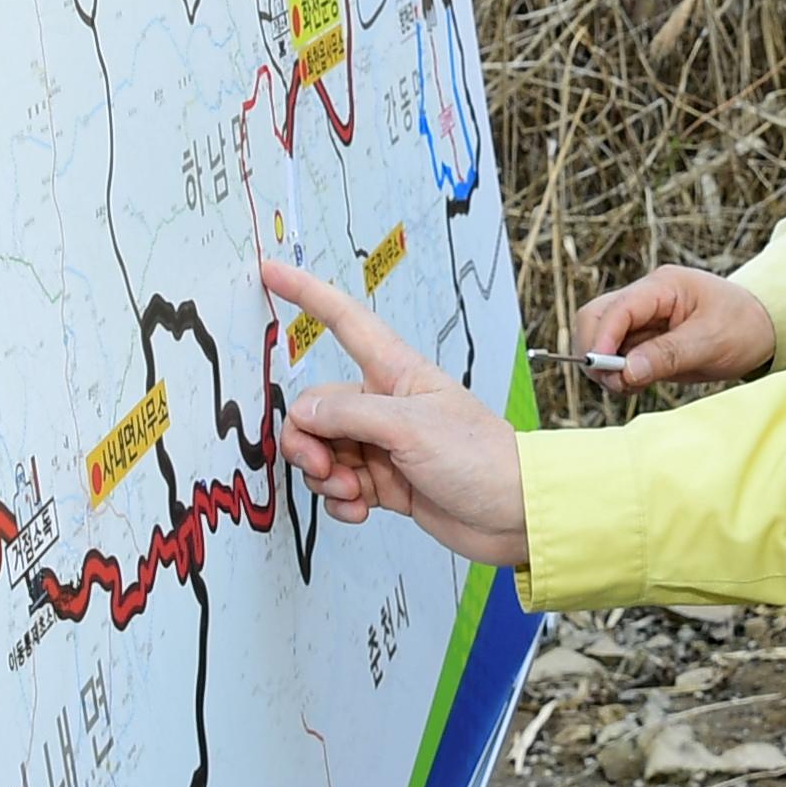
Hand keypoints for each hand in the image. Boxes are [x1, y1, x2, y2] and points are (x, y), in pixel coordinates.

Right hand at [264, 259, 528, 565]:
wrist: (512, 514)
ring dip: (327, 476)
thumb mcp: (410, 428)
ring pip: (324, 449)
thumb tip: (303, 411)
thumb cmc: (481, 459)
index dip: (307, 294)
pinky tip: (363, 508)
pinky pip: (340, 485)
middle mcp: (386, 404)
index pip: (344, 321)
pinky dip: (342, 501)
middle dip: (309, 440)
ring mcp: (384, 444)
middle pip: (317, 407)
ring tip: (355, 491)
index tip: (273, 272)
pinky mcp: (386, 482)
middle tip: (323, 465)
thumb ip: (348, 414)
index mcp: (396, 372)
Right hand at [574, 266, 777, 390]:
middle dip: (596, 352)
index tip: (603, 370)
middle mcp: (645, 297)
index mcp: (662, 286)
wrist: (763, 328)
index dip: (602, 339)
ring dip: (606, 366)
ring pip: (600, 338)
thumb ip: (666, 356)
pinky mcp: (643, 338)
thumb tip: (625, 372)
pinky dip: (617, 373)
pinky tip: (637, 382)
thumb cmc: (743, 326)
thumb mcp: (710, 343)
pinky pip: (615, 355)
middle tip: (618, 383)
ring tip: (632, 385)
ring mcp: (642, 318)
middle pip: (595, 318)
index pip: (617, 308)